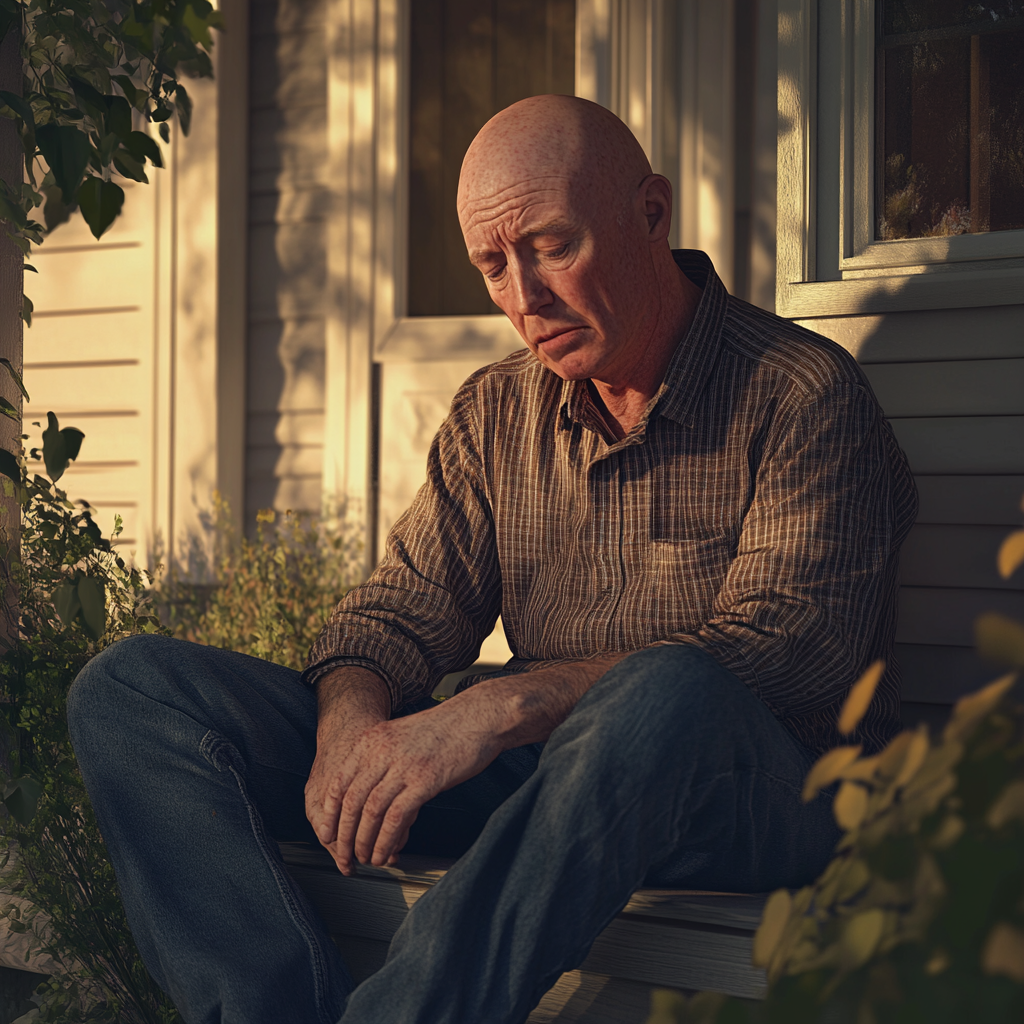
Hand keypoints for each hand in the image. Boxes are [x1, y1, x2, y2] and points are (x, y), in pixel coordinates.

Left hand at [307, 694, 501, 874]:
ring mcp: (404, 765)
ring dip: (365, 842)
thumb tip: (369, 798)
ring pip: (371, 812)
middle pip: (352, 801)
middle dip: (345, 836)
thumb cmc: (444, 730)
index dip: (330, 813)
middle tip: (345, 856)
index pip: (339, 782)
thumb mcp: (402, 739)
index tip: (328, 834)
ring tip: (367, 858)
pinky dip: (387, 841)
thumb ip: (382, 762)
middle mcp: (383, 751)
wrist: (477, 717)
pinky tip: (386, 853)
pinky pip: (396, 818)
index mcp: (373, 740)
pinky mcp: (425, 780)